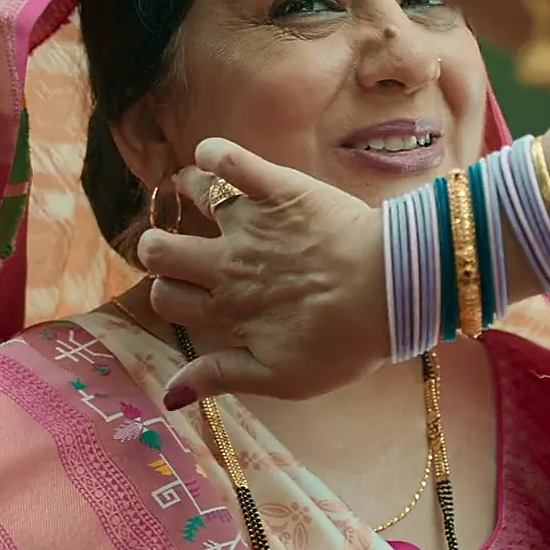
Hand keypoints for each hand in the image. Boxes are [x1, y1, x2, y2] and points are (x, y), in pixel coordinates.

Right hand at [136, 137, 388, 409]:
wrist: (393, 289)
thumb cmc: (344, 341)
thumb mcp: (282, 378)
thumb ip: (222, 378)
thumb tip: (169, 396)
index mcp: (228, 310)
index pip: (166, 298)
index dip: (168, 295)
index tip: (184, 292)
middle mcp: (228, 264)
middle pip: (159, 249)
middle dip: (156, 247)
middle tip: (176, 246)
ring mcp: (251, 222)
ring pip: (190, 199)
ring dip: (187, 194)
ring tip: (199, 193)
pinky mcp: (278, 189)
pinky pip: (231, 162)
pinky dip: (214, 154)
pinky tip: (211, 156)